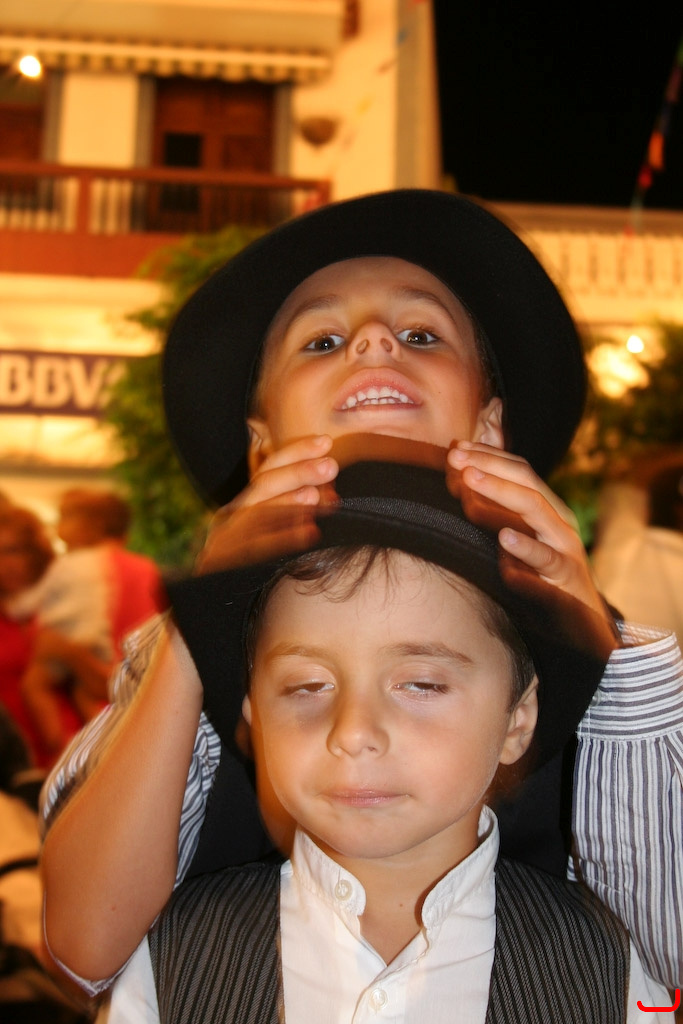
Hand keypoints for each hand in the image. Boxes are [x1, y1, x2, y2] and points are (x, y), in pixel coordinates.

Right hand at [196, 435, 338, 573]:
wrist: (201, 610)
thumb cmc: (245, 572)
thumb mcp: (263, 536)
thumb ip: (287, 513)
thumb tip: (328, 490)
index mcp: (242, 506)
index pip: (268, 468)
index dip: (296, 452)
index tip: (326, 442)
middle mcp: (231, 517)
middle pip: (263, 484)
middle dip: (298, 471)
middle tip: (331, 465)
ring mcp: (224, 539)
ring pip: (258, 512)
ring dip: (291, 501)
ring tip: (319, 496)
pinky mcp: (223, 563)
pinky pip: (255, 548)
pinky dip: (284, 538)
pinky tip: (311, 533)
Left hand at [447, 441, 614, 632]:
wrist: (582, 629)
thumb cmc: (542, 581)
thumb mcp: (521, 542)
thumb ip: (498, 512)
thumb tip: (462, 477)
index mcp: (550, 511)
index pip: (520, 471)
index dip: (488, 457)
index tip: (453, 450)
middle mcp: (559, 525)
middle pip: (527, 485)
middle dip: (490, 469)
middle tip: (456, 462)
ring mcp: (565, 552)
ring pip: (536, 515)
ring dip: (501, 498)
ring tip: (469, 488)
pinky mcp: (565, 584)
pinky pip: (547, 564)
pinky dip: (526, 550)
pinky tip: (504, 540)